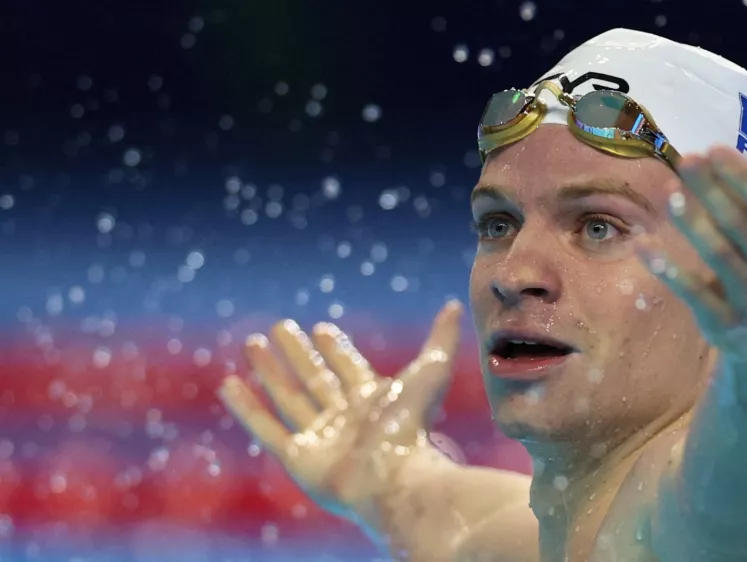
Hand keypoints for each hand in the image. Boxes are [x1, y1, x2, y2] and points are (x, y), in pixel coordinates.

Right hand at [217, 300, 462, 523]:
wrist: (393, 478)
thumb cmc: (413, 426)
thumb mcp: (431, 371)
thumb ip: (441, 337)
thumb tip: (454, 303)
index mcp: (373, 399)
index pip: (349, 367)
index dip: (336, 348)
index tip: (321, 327)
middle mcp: (345, 417)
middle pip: (316, 378)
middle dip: (298, 353)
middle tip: (279, 327)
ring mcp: (321, 437)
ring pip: (288, 397)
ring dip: (269, 371)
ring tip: (252, 343)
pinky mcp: (297, 458)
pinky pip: (266, 429)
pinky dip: (247, 407)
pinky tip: (229, 383)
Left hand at [642, 133, 746, 366]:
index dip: (745, 179)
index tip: (715, 148)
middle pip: (742, 227)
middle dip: (713, 192)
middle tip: (686, 159)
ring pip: (718, 257)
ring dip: (692, 225)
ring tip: (669, 193)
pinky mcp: (721, 322)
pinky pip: (693, 293)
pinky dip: (668, 270)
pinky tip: (643, 246)